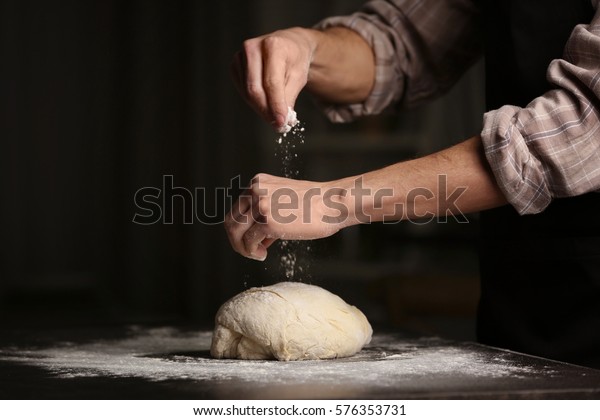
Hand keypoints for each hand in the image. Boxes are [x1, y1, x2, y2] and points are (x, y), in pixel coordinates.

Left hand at [224, 173, 348, 260]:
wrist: (333, 203)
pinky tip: (263, 254)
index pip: (237, 209)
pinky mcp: (267, 221)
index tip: (255, 240)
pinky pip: (248, 241)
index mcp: (258, 182)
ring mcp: (260, 205)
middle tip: (249, 251)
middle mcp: (255, 190)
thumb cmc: (315, 205)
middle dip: (237, 240)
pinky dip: (252, 252)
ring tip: (256, 254)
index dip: (242, 228)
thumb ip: (266, 213)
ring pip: (235, 232)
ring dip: (243, 248)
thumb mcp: (284, 200)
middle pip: (231, 220)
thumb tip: (253, 238)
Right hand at [231, 27, 317, 131]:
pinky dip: (254, 102)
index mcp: (273, 46)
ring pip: (247, 93)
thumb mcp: (299, 77)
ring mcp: (240, 56)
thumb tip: (281, 121)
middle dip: (266, 111)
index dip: (276, 105)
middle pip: (255, 90)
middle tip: (279, 125)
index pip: (272, 82)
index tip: (281, 122)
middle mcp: (252, 48)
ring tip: (275, 115)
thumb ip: (289, 98)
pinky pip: (242, 91)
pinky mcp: (235, 65)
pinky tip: (265, 102)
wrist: (287, 44)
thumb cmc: (295, 60)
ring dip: (261, 109)